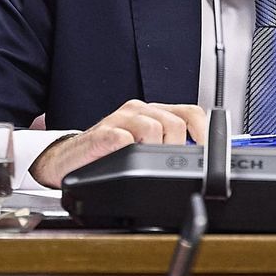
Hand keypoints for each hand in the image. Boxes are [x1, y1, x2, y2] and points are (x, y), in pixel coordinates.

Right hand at [29, 100, 207, 187]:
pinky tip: (124, 159)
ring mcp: (119, 120)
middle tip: (167, 163)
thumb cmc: (109, 155)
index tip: (206, 152)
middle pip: (175, 123)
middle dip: (177, 148)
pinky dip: (129, 151)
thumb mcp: (147, 149)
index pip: (190, 113)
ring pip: (153, 129)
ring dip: (154, 151)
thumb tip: (203, 158)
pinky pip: (124, 138)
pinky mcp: (101, 134)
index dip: (203, 132)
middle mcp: (138, 111)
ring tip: (143, 163)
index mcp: (154, 113)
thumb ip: (173, 147)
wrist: (69, 161)